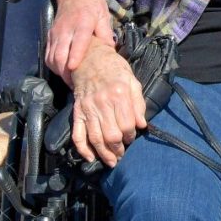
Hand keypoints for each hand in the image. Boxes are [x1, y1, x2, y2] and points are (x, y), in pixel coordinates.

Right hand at [45, 0, 114, 75]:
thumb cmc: (92, 5)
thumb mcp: (104, 15)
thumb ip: (106, 33)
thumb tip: (111, 52)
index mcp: (83, 22)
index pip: (78, 41)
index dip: (75, 56)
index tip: (74, 69)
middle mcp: (66, 29)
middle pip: (60, 53)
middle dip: (65, 71)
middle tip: (74, 84)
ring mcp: (56, 33)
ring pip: (52, 56)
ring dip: (59, 71)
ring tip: (70, 81)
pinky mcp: (50, 36)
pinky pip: (48, 55)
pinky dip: (53, 66)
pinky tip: (62, 72)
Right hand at [68, 43, 146, 166]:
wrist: (90, 59)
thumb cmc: (115, 69)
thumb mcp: (133, 81)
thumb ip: (139, 103)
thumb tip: (143, 125)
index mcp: (119, 94)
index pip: (127, 124)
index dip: (131, 135)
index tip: (132, 137)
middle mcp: (102, 103)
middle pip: (111, 134)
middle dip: (118, 149)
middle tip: (122, 153)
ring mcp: (88, 109)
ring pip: (95, 138)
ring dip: (104, 154)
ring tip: (112, 161)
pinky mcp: (77, 112)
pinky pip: (77, 134)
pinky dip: (82, 149)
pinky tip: (90, 158)